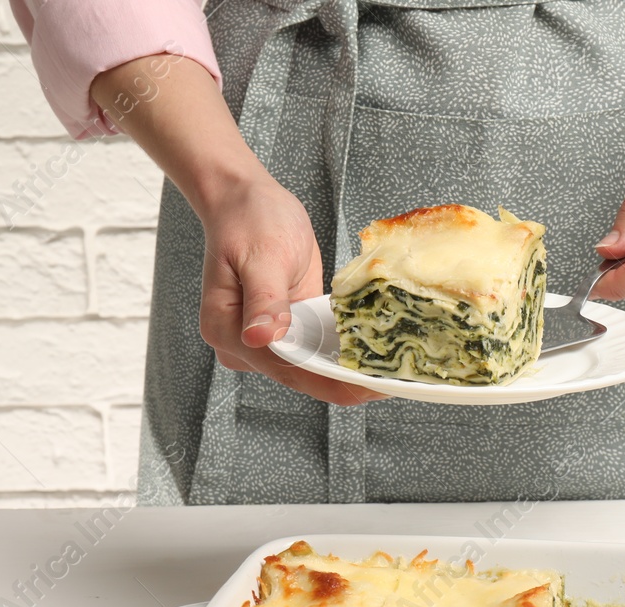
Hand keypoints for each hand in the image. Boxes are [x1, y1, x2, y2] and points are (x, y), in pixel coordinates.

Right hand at [197, 175, 383, 405]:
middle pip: (302, 376)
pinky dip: (345, 352)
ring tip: (394, 371)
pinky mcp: (287, 329)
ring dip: (351, 369)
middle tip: (397, 381)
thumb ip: (264, 299)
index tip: (372, 387)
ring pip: (313, 367)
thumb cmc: (249, 220)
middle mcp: (245, 345)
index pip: (287, 370)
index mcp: (228, 332)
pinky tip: (378, 352)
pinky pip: (318, 348)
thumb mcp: (261, 256)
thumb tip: (261, 337)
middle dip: (347, 381)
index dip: (331, 383)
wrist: (247, 200)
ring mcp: (266, 340)